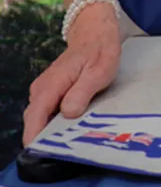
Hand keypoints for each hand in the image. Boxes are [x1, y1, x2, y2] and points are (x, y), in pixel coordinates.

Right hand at [23, 5, 120, 144]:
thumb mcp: (99, 71)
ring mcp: (43, 90)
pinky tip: (71, 124)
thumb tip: (67, 114)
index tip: (44, 153)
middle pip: (35, 121)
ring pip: (41, 117)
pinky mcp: (49, 91)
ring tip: (71, 137)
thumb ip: (82, 92)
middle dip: (46, 137)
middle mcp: (41, 89)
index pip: (35, 117)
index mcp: (51, 85)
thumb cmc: (100, 51)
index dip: (36, 138)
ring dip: (52, 129)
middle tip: (67, 147)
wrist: (95, 32)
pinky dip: (55, 120)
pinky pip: (47, 111)